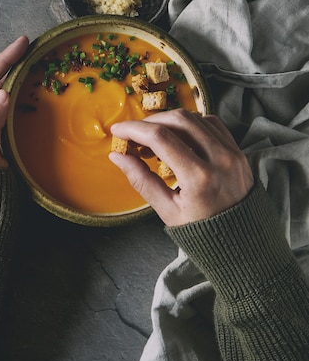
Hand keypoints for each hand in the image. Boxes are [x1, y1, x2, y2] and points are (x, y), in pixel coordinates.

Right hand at [108, 109, 253, 226]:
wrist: (243, 242)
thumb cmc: (202, 232)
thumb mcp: (168, 211)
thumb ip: (141, 180)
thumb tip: (117, 156)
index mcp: (199, 178)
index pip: (161, 138)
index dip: (134, 129)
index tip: (118, 131)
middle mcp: (219, 159)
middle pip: (179, 120)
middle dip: (151, 121)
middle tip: (135, 135)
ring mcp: (232, 153)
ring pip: (196, 118)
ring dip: (170, 121)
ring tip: (154, 138)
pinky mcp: (239, 151)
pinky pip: (213, 124)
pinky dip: (192, 124)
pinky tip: (179, 136)